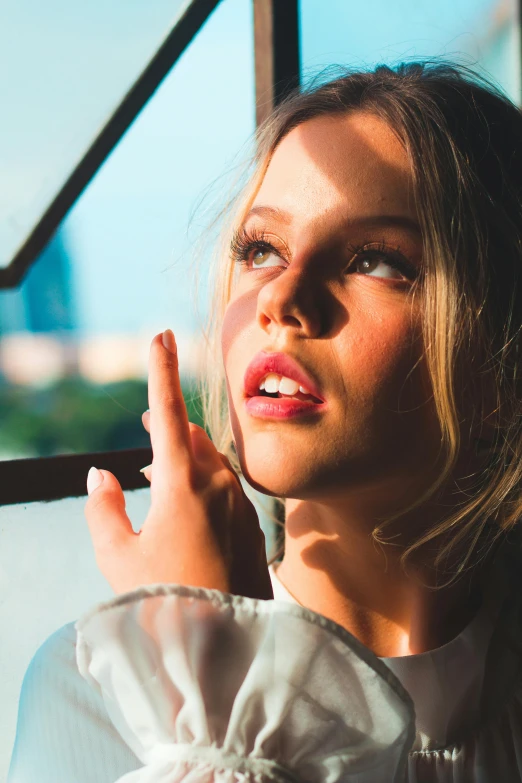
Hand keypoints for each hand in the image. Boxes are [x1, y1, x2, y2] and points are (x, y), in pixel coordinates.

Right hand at [84, 329, 272, 599]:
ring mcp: (239, 504)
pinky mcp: (250, 525)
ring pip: (210, 462)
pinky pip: (225, 487)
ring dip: (184, 457)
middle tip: (146, 419)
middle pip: (191, 436)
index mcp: (182, 484)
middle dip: (168, 424)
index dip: (162, 370)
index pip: (166, 413)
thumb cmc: (163, 601)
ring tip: (157, 469)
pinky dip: (202, 483)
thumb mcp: (117, 557)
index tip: (161, 334)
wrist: (223, 644)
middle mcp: (218, 484)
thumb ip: (103, 509)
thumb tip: (101, 474)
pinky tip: (185, 503)